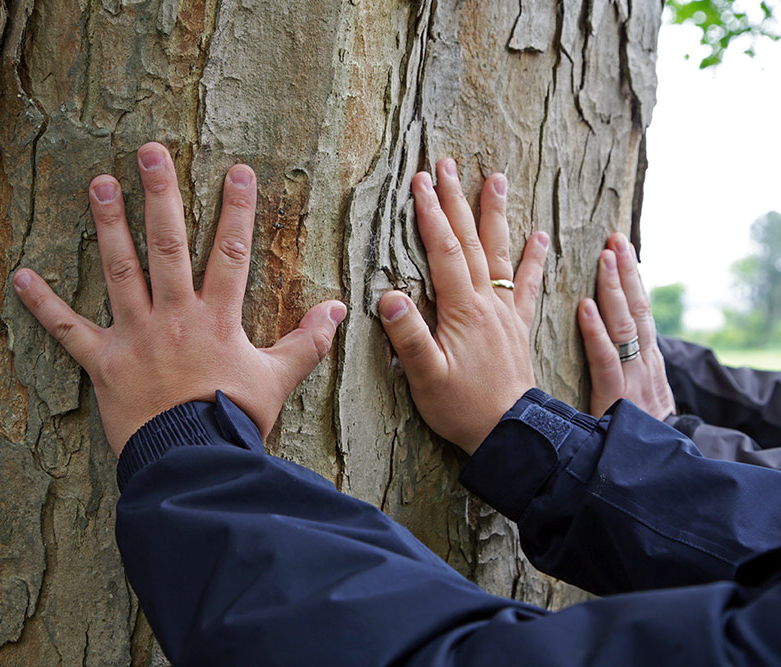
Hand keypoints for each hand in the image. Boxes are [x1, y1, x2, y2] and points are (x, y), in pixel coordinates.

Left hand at [13, 142, 345, 454]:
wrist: (192, 464)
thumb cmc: (234, 422)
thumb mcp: (277, 380)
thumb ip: (306, 342)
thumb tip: (339, 310)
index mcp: (216, 319)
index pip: (231, 254)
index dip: (238, 212)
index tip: (239, 172)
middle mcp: (174, 317)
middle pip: (167, 245)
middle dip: (162, 195)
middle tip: (151, 152)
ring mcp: (135, 336)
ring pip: (120, 271)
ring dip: (109, 225)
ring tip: (99, 183)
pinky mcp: (103, 362)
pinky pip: (68, 330)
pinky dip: (43, 304)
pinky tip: (19, 275)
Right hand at [378, 160, 548, 454]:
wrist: (511, 433)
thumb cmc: (463, 408)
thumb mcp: (426, 378)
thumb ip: (408, 338)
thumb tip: (388, 296)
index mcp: (462, 310)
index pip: (445, 251)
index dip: (431, 214)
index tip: (420, 182)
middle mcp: (487, 303)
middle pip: (471, 241)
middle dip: (456, 200)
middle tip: (448, 164)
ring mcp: (505, 312)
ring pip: (500, 252)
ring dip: (495, 214)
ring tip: (496, 178)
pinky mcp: (517, 326)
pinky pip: (526, 284)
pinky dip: (533, 258)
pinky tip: (540, 235)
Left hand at [577, 233, 674, 418]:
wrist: (648, 474)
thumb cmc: (627, 435)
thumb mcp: (630, 396)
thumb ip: (619, 369)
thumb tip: (602, 339)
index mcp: (645, 361)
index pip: (639, 310)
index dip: (630, 279)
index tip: (620, 247)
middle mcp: (645, 363)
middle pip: (637, 309)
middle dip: (626, 273)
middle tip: (614, 239)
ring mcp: (635, 379)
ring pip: (626, 326)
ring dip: (614, 289)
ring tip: (604, 259)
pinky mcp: (616, 398)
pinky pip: (606, 360)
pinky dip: (595, 332)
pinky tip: (584, 308)